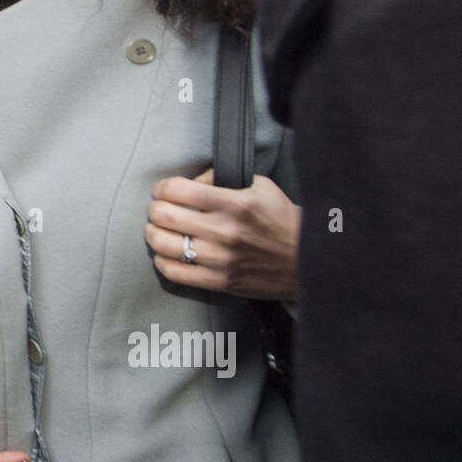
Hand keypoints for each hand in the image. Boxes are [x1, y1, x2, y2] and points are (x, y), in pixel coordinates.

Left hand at [146, 169, 300, 300]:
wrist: (308, 262)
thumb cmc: (283, 221)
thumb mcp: (261, 187)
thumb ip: (224, 179)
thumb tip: (195, 180)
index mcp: (235, 204)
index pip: (179, 189)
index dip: (163, 187)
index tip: (164, 190)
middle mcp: (224, 231)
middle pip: (164, 216)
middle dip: (154, 208)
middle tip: (158, 208)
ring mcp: (220, 259)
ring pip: (163, 245)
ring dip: (153, 234)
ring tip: (158, 229)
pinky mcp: (219, 281)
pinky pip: (174, 273)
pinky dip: (162, 261)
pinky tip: (166, 254)